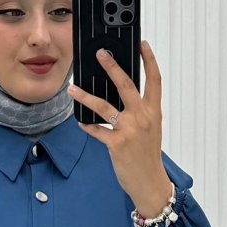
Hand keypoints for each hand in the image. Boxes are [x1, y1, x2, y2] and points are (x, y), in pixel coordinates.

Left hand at [68, 41, 173, 216]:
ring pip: (104, 106)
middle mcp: (142, 117)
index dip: (149, 60)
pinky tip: (81, 121)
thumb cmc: (148, 155)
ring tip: (72, 89)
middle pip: (126, 85)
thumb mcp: (151, 129)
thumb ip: (141, 111)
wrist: (149, 182)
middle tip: (100, 54)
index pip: (154, 80)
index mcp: (153, 111)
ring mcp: (129, 130)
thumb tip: (123, 96)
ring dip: (85, 96)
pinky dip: (88, 126)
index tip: (142, 44)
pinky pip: (97, 130)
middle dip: (112, 66)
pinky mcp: (117, 144)